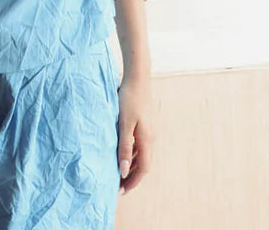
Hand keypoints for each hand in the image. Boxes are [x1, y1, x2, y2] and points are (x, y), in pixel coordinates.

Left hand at [116, 74, 153, 195]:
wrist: (138, 77)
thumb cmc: (129, 99)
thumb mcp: (124, 124)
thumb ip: (124, 148)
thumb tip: (124, 171)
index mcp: (147, 140)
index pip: (143, 169)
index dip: (133, 182)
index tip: (122, 191)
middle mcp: (151, 138)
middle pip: (144, 164)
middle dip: (132, 176)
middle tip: (118, 185)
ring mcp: (148, 131)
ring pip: (142, 155)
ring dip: (132, 165)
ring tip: (118, 172)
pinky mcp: (144, 124)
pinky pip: (139, 145)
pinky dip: (132, 153)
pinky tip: (122, 152)